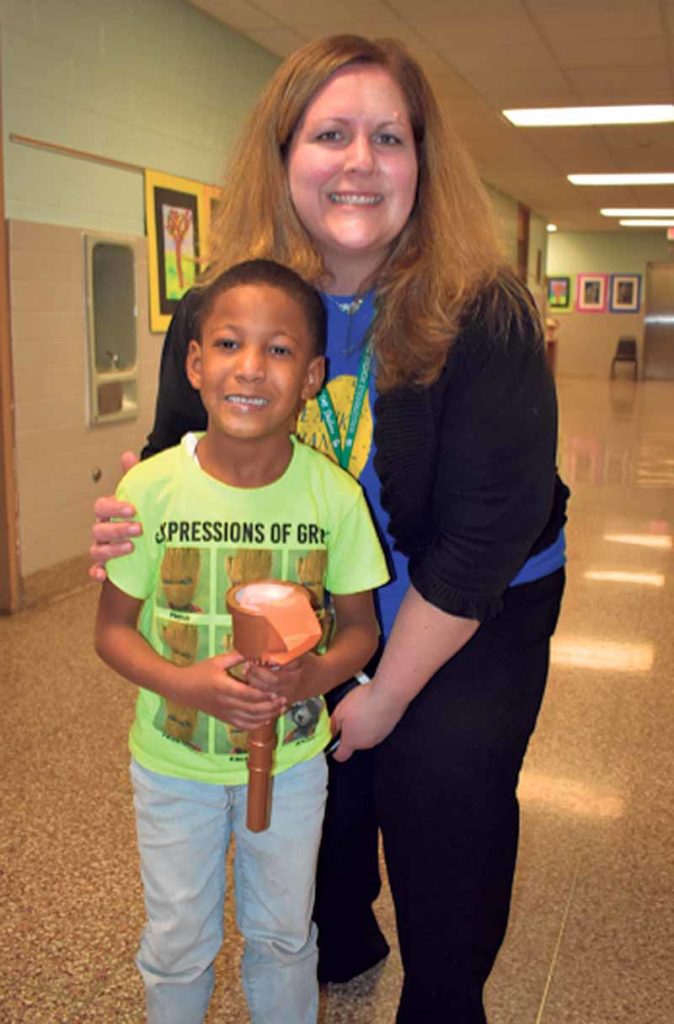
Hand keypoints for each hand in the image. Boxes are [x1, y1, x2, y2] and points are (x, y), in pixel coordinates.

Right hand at [89, 451, 139, 581]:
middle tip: (139, 529)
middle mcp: (102, 530)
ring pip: (97, 549)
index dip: (114, 507)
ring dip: (111, 549)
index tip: (133, 509)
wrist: (148, 544)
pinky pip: (95, 570)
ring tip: (131, 548)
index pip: (102, 507)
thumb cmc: (140, 516)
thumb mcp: (140, 497)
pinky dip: (97, 572)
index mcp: (108, 512)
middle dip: (118, 528)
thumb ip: (133, 478)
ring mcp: (102, 548)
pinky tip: (104, 575)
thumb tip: (127, 455)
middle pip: (99, 529)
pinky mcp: (107, 567)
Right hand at [182, 652, 286, 730]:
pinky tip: (266, 719)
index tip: (277, 691)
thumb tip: (255, 648)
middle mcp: (225, 703)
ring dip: (267, 716)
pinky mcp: (224, 719)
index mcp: (224, 687)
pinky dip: (256, 724)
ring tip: (279, 709)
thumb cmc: (199, 672)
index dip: (264, 695)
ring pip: (250, 720)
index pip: (248, 694)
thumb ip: (237, 656)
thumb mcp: (217, 661)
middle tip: (284, 700)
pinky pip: (242, 726)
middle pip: (252, 709)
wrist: (182, 689)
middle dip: (270, 706)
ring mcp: (224, 713)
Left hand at [243, 652, 319, 705]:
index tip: (252, 659)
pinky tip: (251, 686)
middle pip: (270, 684)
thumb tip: (269, 640)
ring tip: (246, 674)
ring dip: (254, 685)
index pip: (275, 674)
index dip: (262, 669)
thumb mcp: (302, 653)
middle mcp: (292, 686)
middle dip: (255, 676)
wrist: (322, 679)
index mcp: (296, 673)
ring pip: (267, 694)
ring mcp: (289, 696)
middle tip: (245, 667)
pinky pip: (269, 701)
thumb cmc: (309, 662)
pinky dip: (259, 694)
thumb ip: (287, 650)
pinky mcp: (286, 702)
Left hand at [330, 682, 407, 762]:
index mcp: (352, 741)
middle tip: (347, 717)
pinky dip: (373, 721)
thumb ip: (334, 724)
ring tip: (361, 709)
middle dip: (349, 732)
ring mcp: (379, 737)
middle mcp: (366, 743)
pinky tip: (372, 708)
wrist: (389, 694)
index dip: (335, 750)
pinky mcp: (388, 729)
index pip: (341, 756)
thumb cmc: (364, 702)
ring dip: (362, 726)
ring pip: (366, 735)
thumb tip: (332, 731)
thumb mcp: (340, 710)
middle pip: (354, 743)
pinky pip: (376, 728)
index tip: (333, 741)